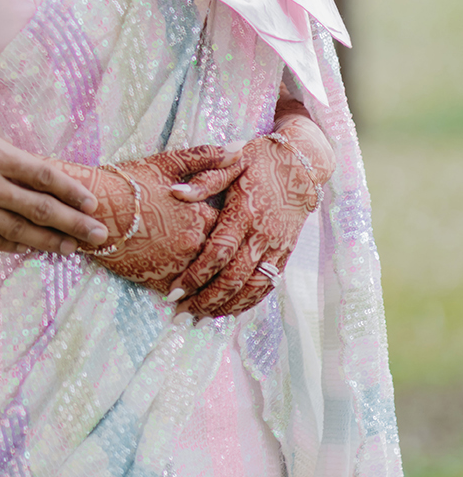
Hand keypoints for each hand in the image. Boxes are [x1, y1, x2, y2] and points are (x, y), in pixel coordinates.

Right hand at [0, 96, 109, 254]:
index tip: (90, 201)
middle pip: (40, 208)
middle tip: (99, 236)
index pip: (42, 173)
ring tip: (72, 249)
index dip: (70, 189)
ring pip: (19, 231)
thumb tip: (3, 135)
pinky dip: (11, 246)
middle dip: (73, 223)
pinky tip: (27, 250)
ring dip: (49, 241)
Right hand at [59, 148, 244, 292]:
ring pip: (210, 278)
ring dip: (216, 279)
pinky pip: (188, 295)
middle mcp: (194, 243)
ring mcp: (177, 265)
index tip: (234, 223)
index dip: (235, 223)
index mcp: (201, 214)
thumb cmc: (128, 182)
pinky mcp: (160, 281)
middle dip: (229, 255)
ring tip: (222, 281)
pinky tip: (198, 294)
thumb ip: (208, 157)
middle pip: (225, 254)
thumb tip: (241, 148)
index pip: (234, 224)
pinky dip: (195, 294)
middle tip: (235, 257)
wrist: (91, 208)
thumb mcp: (169, 163)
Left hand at [165, 114, 335, 317]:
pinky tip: (231, 310)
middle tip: (181, 312)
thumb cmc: (259, 159)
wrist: (302, 163)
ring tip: (201, 317)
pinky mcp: (286, 252)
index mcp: (245, 211)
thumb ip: (205, 178)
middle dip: (206, 299)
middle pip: (233, 277)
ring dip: (226, 306)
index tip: (174, 289)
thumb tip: (175, 193)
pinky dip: (249, 301)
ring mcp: (277, 246)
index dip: (196, 274)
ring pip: (252, 287)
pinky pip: (268, 284)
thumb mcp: (232, 161)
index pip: (218, 252)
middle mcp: (262, 233)